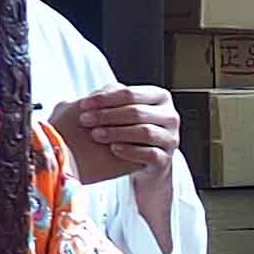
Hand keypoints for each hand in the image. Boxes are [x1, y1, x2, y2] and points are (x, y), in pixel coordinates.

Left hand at [49, 84, 180, 176]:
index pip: (131, 94)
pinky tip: (113, 149)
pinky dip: (130, 151)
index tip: (83, 105)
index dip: (105, 99)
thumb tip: (97, 94)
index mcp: (160, 97)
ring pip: (146, 132)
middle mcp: (170, 116)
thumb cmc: (128, 127)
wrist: (142, 159)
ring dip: (117, 133)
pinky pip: (150, 154)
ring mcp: (170, 139)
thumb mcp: (121, 108)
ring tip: (96, 134)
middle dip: (107, 115)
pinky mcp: (166, 159)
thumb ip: (112, 97)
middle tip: (85, 120)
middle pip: (137, 112)